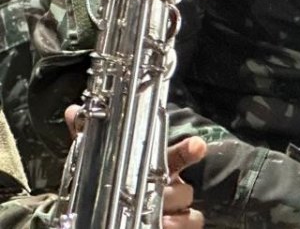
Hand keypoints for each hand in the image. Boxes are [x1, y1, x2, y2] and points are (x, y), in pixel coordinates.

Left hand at [65, 106, 205, 226]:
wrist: (102, 217)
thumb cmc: (107, 190)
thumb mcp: (96, 166)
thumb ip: (87, 141)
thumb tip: (73, 112)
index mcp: (154, 166)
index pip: (177, 153)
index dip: (188, 149)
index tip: (197, 146)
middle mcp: (170, 184)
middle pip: (183, 183)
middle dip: (171, 189)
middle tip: (157, 194)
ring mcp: (177, 205)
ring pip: (188, 202)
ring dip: (174, 209)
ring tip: (158, 215)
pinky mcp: (180, 223)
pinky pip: (193, 221)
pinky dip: (181, 223)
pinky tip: (164, 224)